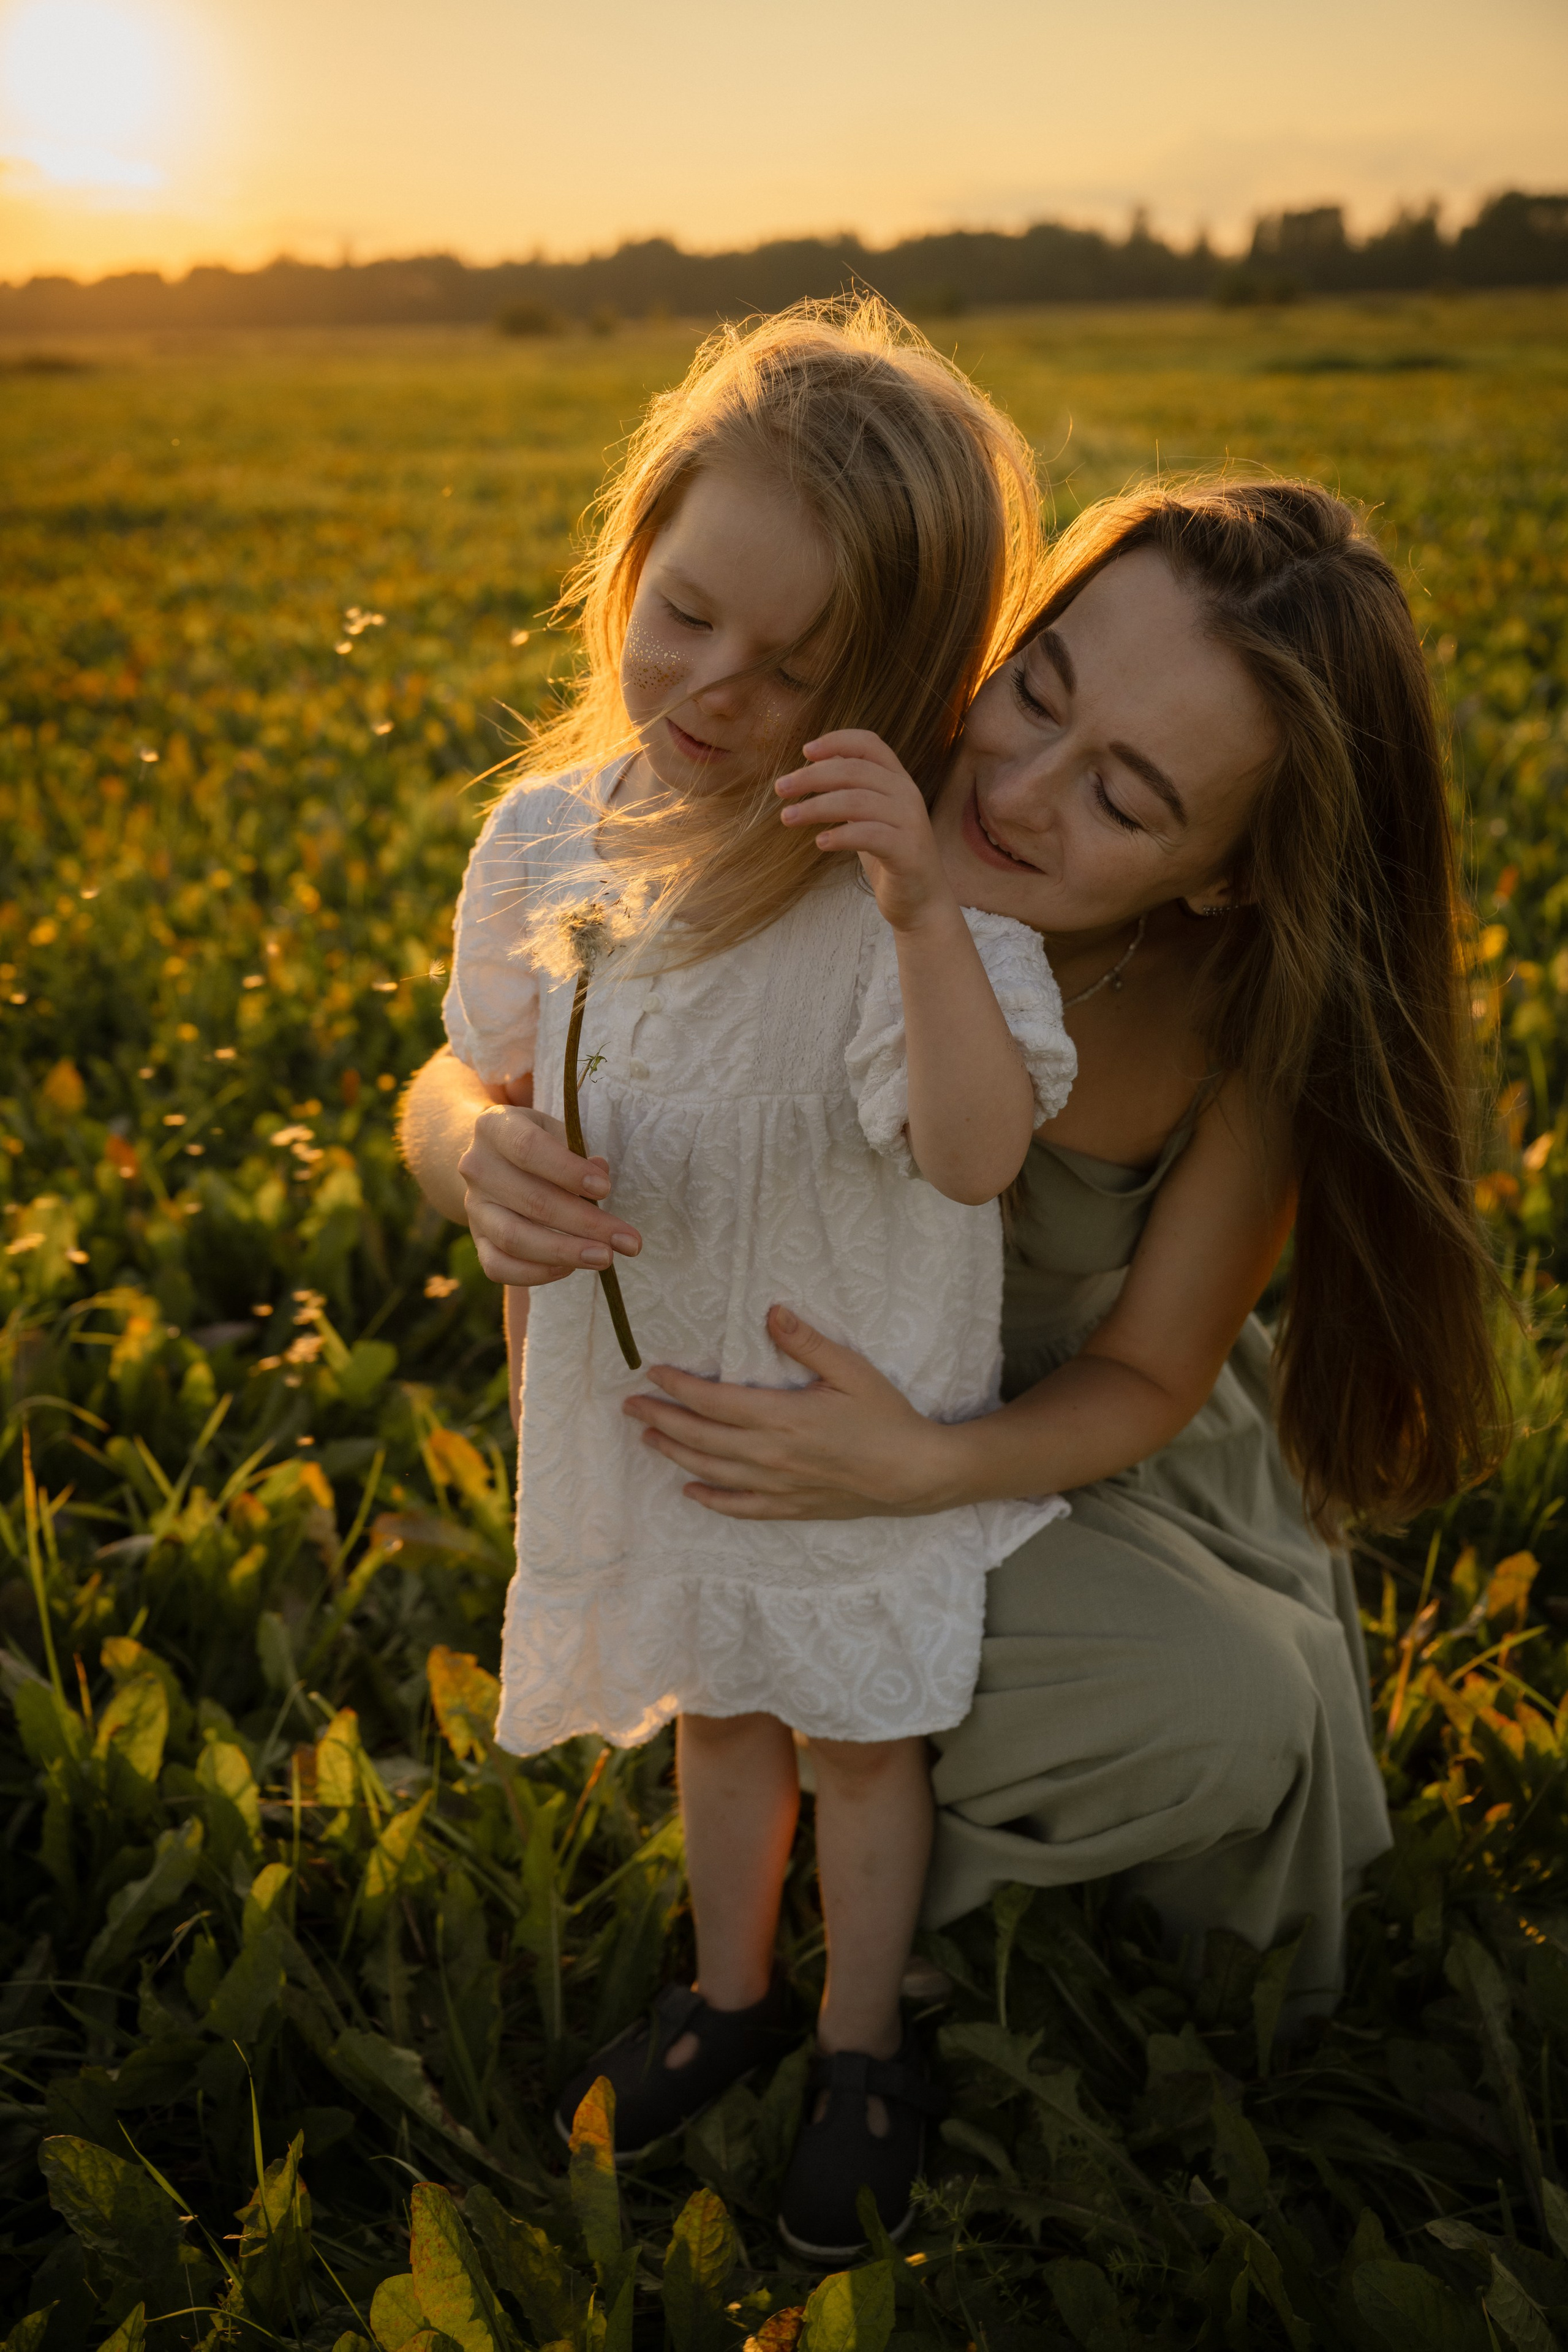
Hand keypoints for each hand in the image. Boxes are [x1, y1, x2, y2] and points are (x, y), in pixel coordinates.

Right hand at [457, 1100, 642, 1285]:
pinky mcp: (477, 1239)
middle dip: (586, 1223)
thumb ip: (578, 1150)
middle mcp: (477, 1168)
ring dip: (565, 1252)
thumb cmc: (538, 1144)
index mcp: (495, 1128)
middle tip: (627, 1240)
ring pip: (514, 1239)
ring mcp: (473, 1207)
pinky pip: (498, 1267)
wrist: (493, 1159)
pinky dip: (535, 1273)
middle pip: (532, 1201)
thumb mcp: (556, 1131)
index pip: (528, 1149)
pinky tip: (570, 1268)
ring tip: (605, 1257)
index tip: (606, 1188)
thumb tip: (601, 1174)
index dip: (568, 1171)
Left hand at [621, 1304, 961, 1518]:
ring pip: (711, 1471)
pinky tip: (691, 1489)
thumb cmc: (885, 1416)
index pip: (713, 1400)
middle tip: (630, 1406)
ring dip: (675, 1453)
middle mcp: (770, 1454)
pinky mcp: (790, 1507)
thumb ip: (806, 1342)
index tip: (652, 1373)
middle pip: (700, 1437)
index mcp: (781, 1417)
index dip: (678, 1386)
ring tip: (649, 1438)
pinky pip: (739, 1507)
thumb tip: (770, 1311)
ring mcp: (777, 1485)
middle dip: (661, 1419)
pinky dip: (711, 1499)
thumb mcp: (850, 1370)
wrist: (915, 1473)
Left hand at [776, 730, 956, 933]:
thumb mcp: (867, 814)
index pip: (869, 744)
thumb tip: (812, 767)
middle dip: (812, 776)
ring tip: (787, 817)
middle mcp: (907, 793)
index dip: (837, 741)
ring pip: (857, 801)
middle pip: (854, 770)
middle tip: (780, 788)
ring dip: (815, 807)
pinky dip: (840, 836)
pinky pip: (869, 835)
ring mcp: (910, 821)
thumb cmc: (887, 853)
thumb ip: (849, 790)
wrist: (921, 900)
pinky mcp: (907, 851)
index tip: (805, 751)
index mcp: (897, 779)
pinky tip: (819, 842)